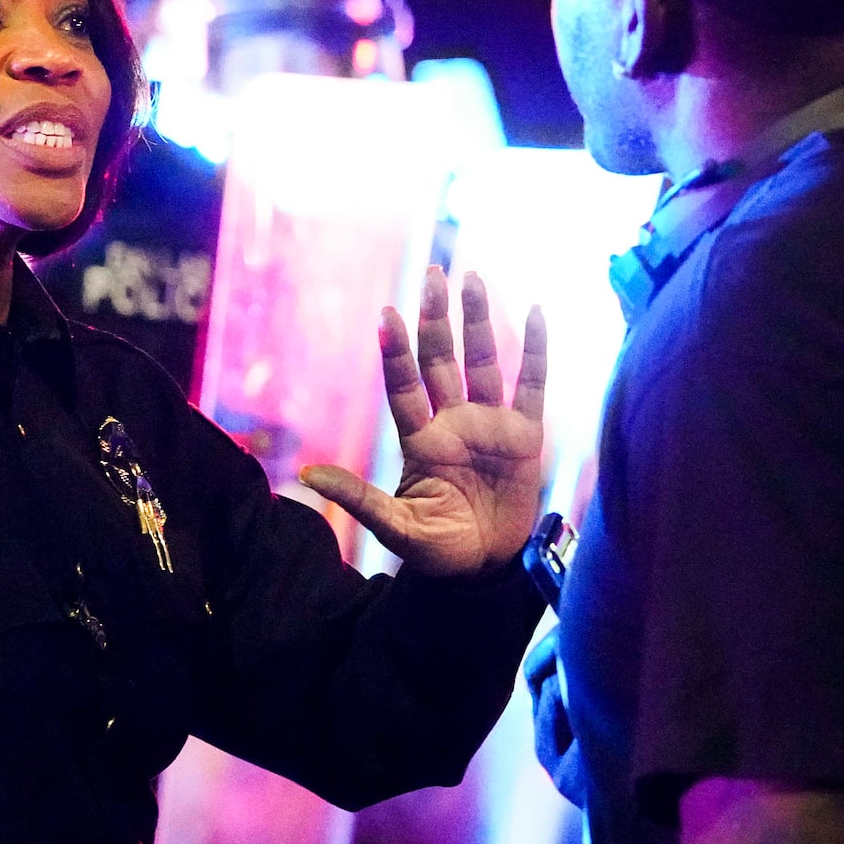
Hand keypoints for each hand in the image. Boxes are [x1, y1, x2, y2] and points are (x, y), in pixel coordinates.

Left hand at [303, 265, 547, 577]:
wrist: (485, 569)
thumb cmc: (437, 550)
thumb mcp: (395, 527)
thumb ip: (358, 499)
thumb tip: (306, 478)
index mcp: (420, 442)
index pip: (405, 387)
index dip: (397, 353)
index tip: (386, 315)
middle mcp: (453, 424)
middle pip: (442, 361)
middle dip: (437, 319)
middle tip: (433, 274)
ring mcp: (490, 426)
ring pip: (484, 362)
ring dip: (478, 322)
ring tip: (472, 278)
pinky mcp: (525, 436)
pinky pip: (532, 384)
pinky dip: (536, 350)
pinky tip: (537, 313)